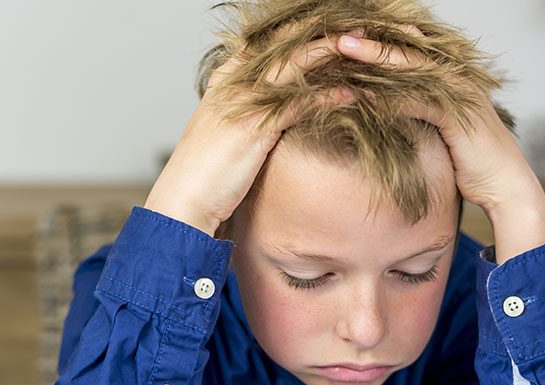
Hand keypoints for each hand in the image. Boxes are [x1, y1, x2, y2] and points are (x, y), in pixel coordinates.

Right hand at [144, 35, 355, 236]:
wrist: (182, 199)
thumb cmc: (204, 172)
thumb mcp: (226, 132)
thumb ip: (247, 113)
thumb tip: (273, 110)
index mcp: (225, 78)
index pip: (266, 40)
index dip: (298, 31)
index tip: (327, 24)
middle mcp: (234, 82)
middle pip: (283, 43)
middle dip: (321, 30)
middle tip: (356, 25)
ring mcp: (244, 101)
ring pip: (295, 63)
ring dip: (332, 51)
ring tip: (363, 46)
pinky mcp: (256, 126)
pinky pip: (299, 102)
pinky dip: (327, 96)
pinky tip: (350, 94)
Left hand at [336, 27, 544, 262]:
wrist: (504, 185)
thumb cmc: (470, 161)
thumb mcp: (438, 130)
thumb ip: (417, 111)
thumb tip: (383, 106)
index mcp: (453, 77)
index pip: (413, 50)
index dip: (382, 41)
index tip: (349, 37)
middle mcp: (458, 77)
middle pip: (410, 50)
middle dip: (374, 40)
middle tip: (339, 34)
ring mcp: (461, 93)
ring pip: (412, 68)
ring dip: (375, 59)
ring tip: (343, 51)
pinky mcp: (459, 115)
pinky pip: (419, 101)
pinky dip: (390, 97)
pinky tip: (363, 94)